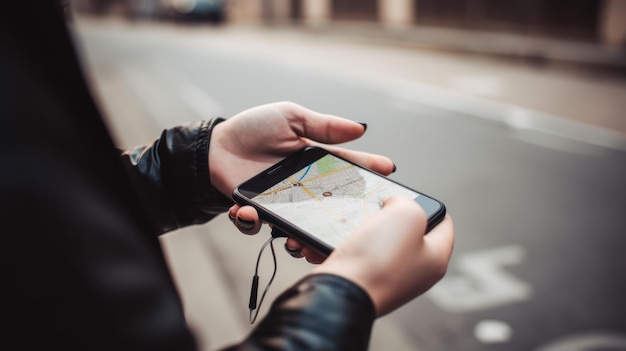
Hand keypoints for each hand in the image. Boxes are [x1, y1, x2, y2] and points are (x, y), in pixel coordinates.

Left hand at [209, 102, 395, 235]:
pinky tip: (245, 213)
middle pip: (331, 206)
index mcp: (315, 161)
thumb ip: (323, 126)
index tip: (388, 170)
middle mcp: (304, 186)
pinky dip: (253, 224)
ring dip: (300, 236)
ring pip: (301, 227)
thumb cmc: (253, 128)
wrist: (214, 146)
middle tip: (349, 225)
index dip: (368, 168)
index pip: (347, 166)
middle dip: (342, 219)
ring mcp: (282, 202)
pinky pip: (260, 227)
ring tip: (294, 239)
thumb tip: (361, 129)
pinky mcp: (257, 213)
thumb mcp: (290, 117)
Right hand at [313, 196, 453, 316]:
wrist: (341, 293)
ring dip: (366, 227)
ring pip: (380, 241)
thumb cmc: (379, 258)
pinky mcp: (365, 282)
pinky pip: (359, 254)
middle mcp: (416, 272)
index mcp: (436, 258)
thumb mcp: (407, 214)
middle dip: (392, 215)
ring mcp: (389, 279)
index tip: (406, 197)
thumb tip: (392, 205)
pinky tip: (341, 238)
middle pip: (408, 231)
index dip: (426, 204)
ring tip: (356, 221)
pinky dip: (349, 243)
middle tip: (379, 206)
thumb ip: (407, 202)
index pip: (443, 222)